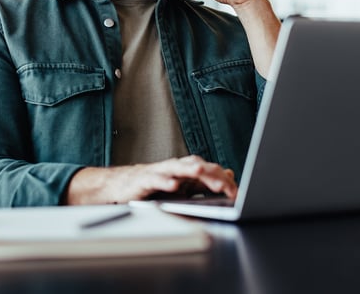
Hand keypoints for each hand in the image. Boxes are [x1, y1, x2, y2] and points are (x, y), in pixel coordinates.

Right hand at [64, 155, 237, 204]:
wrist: (123, 185)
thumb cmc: (155, 186)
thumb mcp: (183, 187)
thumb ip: (205, 182)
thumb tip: (228, 175)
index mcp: (186, 170)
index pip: (209, 171)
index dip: (223, 181)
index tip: (236, 193)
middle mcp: (175, 167)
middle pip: (197, 166)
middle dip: (211, 175)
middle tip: (226, 186)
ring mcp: (160, 172)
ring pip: (177, 168)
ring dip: (189, 169)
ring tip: (200, 172)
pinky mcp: (145, 179)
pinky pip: (156, 179)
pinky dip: (164, 181)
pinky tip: (173, 185)